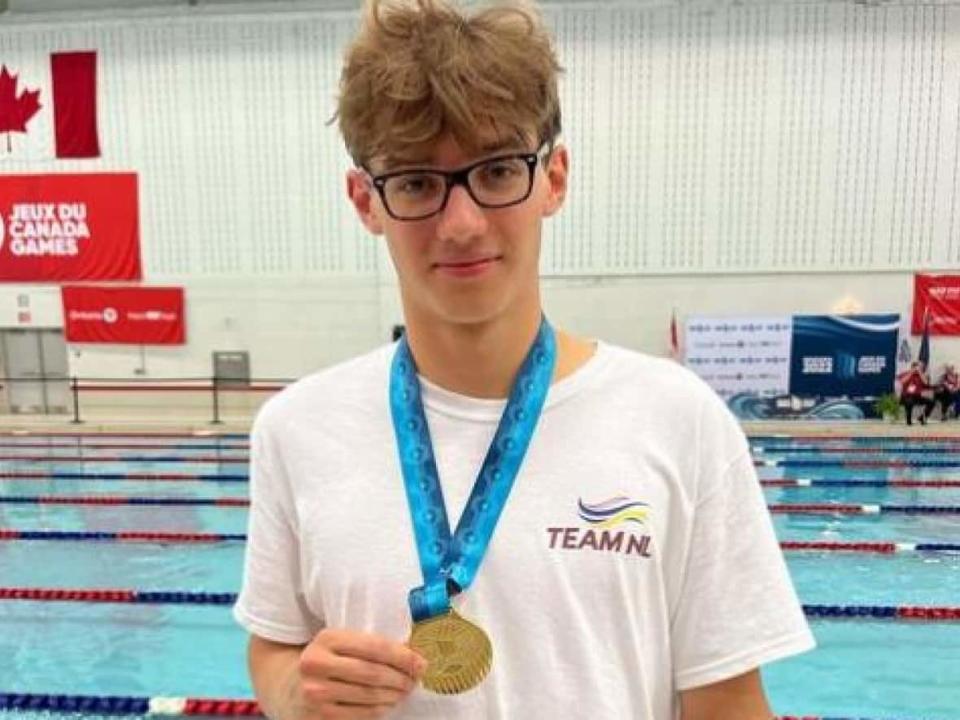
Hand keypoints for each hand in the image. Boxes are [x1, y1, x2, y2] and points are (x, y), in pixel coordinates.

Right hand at [286, 628, 427, 719]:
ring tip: (404, 691)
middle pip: (373, 674)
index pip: (374, 647)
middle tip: (415, 680)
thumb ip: (371, 645)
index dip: (403, 657)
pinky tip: (388, 704)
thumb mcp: (342, 643)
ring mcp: (315, 693)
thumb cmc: (329, 660)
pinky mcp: (319, 716)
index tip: (421, 663)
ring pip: (369, 696)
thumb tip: (414, 657)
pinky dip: (380, 710)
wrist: (290, 685)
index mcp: (327, 638)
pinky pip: (361, 714)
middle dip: (401, 678)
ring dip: (394, 695)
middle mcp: (316, 664)